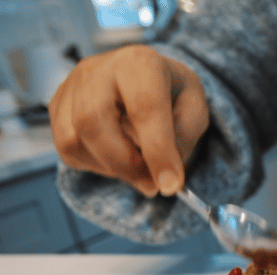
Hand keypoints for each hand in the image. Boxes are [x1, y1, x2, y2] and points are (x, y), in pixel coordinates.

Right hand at [49, 45, 208, 197]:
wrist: (146, 77)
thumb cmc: (172, 93)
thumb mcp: (194, 109)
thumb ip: (182, 139)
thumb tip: (164, 177)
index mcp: (139, 62)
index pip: (144, 108)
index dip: (157, 152)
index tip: (170, 185)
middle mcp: (98, 69)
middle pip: (93, 122)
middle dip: (125, 164)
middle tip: (151, 184)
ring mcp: (72, 86)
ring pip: (73, 139)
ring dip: (109, 167)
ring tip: (137, 169)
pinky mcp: (57, 105)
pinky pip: (66, 147)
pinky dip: (94, 164)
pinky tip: (116, 157)